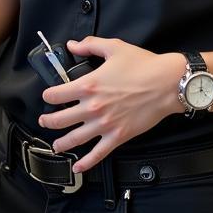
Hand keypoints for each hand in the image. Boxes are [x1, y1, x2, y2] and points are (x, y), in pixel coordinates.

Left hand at [36, 37, 183, 172]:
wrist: (168, 83)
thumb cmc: (143, 65)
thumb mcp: (113, 47)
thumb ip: (89, 45)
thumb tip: (72, 44)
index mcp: (88, 85)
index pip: (56, 94)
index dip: (48, 95)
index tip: (47, 97)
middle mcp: (92, 107)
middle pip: (60, 119)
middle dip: (48, 121)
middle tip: (44, 121)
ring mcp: (105, 124)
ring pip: (75, 138)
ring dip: (61, 143)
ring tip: (55, 145)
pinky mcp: (119, 136)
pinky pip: (98, 153)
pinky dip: (86, 162)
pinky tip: (78, 167)